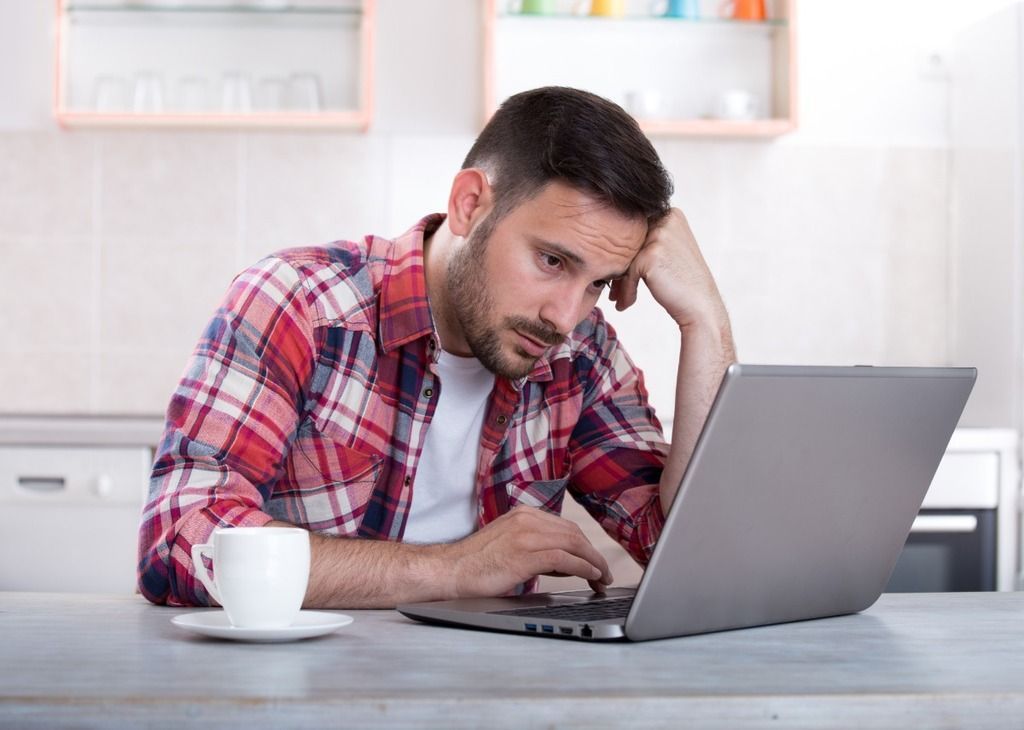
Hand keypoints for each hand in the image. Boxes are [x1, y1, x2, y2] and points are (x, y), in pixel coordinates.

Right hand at [441, 506, 612, 598]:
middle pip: (574, 533)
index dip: (585, 546)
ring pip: (573, 543)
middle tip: (603, 573)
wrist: (450, 571)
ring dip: (593, 562)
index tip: (594, 562)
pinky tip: (590, 576)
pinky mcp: (524, 555)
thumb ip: (536, 548)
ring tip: (601, 578)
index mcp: (523, 514)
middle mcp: (526, 520)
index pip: (566, 527)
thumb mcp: (510, 545)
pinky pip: (564, 558)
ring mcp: (525, 535)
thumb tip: (566, 563)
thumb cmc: (476, 564)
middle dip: (593, 554)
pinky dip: (583, 567)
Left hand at [610, 208, 727, 330]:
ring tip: (618, 297)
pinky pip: (627, 273)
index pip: (636, 231)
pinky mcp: (650, 254)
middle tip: (614, 290)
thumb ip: (648, 239)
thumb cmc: (684, 281)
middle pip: (629, 244)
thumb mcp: (669, 250)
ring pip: (625, 258)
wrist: (701, 305)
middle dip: (619, 268)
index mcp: (672, 215)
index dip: (626, 254)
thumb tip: (613, 243)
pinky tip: (626, 303)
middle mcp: (666, 220)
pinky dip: (626, 290)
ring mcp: (659, 236)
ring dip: (620, 281)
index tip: (618, 275)